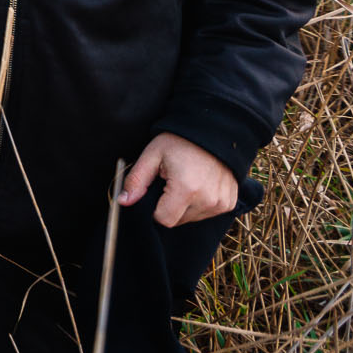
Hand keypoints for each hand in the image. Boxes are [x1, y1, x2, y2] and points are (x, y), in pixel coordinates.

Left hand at [118, 133, 238, 226]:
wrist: (213, 132)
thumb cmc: (179, 141)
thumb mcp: (152, 155)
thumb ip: (136, 180)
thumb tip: (123, 201)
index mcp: (187, 189)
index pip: (164, 219)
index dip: (155, 209)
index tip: (156, 192)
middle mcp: (208, 199)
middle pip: (178, 220)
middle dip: (169, 207)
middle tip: (171, 182)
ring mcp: (221, 202)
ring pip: (192, 218)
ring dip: (185, 206)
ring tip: (187, 181)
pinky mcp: (229, 203)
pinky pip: (207, 214)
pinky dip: (200, 204)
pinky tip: (199, 185)